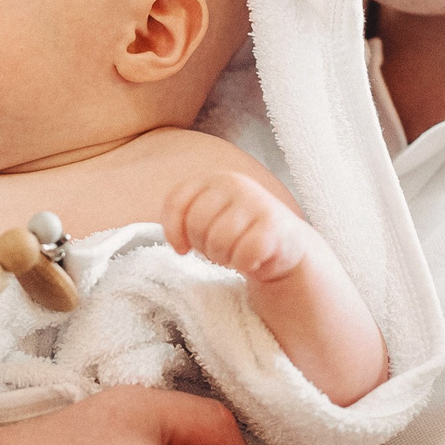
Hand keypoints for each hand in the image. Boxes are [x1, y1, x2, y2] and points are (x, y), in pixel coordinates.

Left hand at [164, 170, 314, 284]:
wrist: (285, 246)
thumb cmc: (238, 234)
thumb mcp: (209, 216)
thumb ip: (186, 214)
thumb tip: (159, 225)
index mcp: (214, 179)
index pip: (177, 201)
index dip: (172, 230)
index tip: (182, 249)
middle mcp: (235, 183)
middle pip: (196, 225)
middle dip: (204, 247)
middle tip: (219, 252)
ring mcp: (257, 201)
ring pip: (219, 242)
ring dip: (225, 258)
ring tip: (237, 254)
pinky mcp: (276, 225)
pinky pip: (244, 254)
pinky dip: (246, 264)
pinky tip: (255, 259)